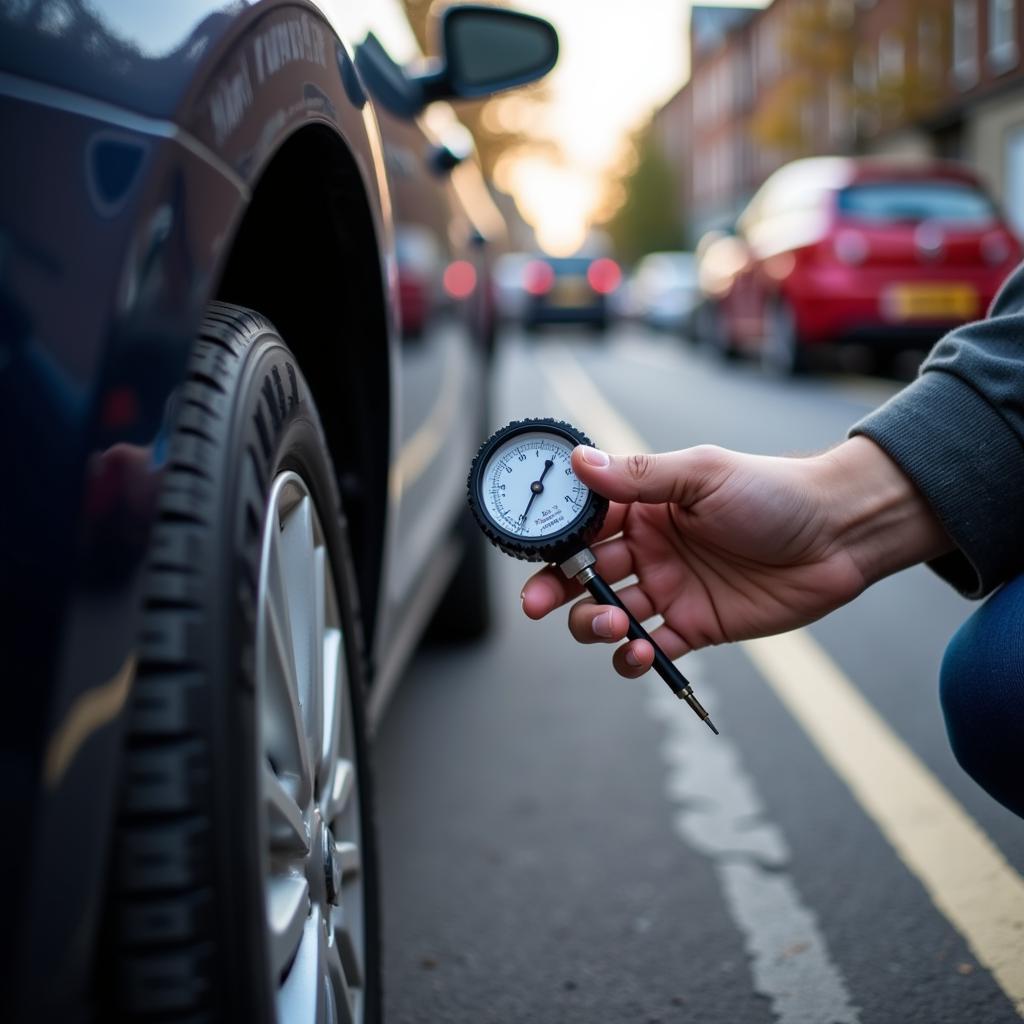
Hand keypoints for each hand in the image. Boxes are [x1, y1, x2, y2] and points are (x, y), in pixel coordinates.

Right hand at [521, 438, 951, 677]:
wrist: (838, 533)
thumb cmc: (773, 491)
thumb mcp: (702, 474)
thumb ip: (639, 476)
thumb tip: (580, 460)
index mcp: (645, 509)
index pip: (583, 526)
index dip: (553, 543)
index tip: (535, 556)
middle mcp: (650, 550)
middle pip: (584, 575)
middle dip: (556, 591)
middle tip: (539, 604)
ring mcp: (670, 590)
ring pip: (610, 616)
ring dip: (596, 625)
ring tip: (615, 624)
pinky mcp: (695, 626)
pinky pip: (650, 648)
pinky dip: (634, 658)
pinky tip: (640, 651)